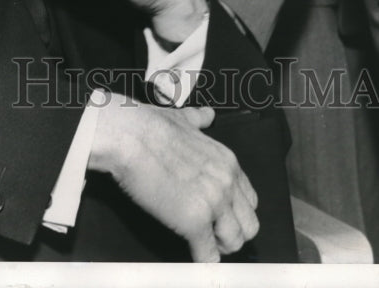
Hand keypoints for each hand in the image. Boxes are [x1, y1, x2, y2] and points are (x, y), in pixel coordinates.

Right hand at [89, 93, 258, 261]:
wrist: (129, 136)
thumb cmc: (149, 127)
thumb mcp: (184, 117)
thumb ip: (199, 120)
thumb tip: (206, 116)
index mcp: (227, 161)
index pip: (249, 200)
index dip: (234, 212)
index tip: (221, 217)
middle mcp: (227, 182)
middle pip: (249, 224)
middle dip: (232, 233)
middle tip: (213, 235)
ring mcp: (213, 203)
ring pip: (234, 243)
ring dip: (219, 248)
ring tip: (203, 246)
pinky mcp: (194, 222)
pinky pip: (208, 256)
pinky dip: (202, 261)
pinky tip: (193, 257)